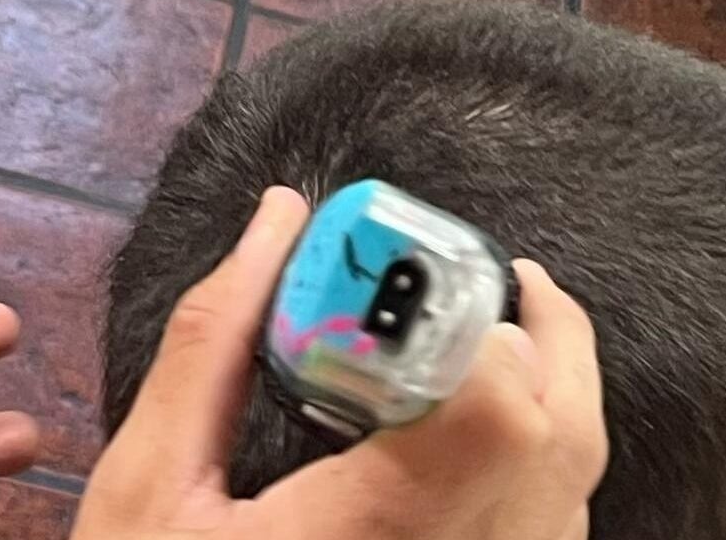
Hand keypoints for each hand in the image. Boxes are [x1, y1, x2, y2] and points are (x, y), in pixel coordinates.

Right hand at [74, 187, 607, 539]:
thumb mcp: (148, 487)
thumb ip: (214, 342)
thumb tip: (280, 218)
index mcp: (378, 534)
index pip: (501, 407)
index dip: (487, 325)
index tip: (428, 282)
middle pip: (566, 435)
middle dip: (546, 338)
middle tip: (495, 282)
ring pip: (578, 490)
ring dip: (555, 402)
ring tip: (487, 346)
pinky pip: (555, 538)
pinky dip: (545, 475)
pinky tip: (481, 445)